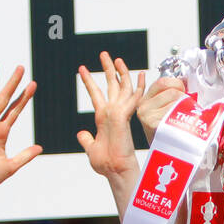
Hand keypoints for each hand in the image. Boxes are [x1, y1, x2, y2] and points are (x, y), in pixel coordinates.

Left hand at [78, 52, 146, 181]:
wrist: (114, 169)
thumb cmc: (106, 163)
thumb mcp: (91, 148)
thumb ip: (86, 139)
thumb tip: (81, 134)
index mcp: (103, 118)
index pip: (96, 95)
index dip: (89, 81)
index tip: (81, 69)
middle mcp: (112, 113)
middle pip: (112, 85)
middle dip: (107, 69)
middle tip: (104, 54)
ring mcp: (119, 113)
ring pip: (123, 87)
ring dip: (119, 72)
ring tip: (115, 58)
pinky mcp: (125, 115)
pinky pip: (134, 97)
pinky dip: (139, 86)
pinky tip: (141, 74)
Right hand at [137, 76, 186, 144]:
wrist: (162, 156)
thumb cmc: (164, 135)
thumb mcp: (161, 112)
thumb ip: (168, 96)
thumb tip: (186, 83)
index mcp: (144, 100)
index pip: (163, 82)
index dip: (177, 84)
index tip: (181, 92)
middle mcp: (143, 107)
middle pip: (173, 92)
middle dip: (184, 99)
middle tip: (185, 110)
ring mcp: (148, 117)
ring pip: (177, 102)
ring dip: (186, 109)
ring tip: (183, 120)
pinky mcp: (155, 125)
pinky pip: (176, 114)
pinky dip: (184, 119)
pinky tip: (182, 127)